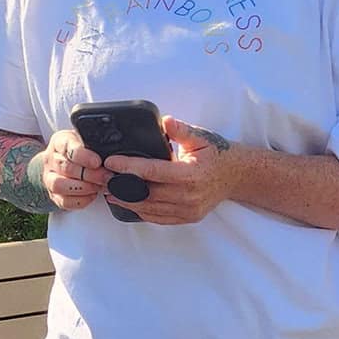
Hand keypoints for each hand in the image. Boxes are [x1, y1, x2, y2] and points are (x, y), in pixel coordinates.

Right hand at [40, 128, 108, 210]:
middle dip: (89, 175)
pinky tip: (92, 195)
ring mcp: (49, 178)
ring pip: (59, 185)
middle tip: (105, 177)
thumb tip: (111, 155)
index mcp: (59, 142)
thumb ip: (94, 144)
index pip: (68, 148)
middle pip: (66, 168)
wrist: (63, 160)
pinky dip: (80, 200)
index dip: (83, 156)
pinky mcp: (53, 194)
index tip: (97, 162)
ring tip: (98, 187)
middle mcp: (51, 160)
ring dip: (83, 188)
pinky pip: (63, 201)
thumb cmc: (79, 149)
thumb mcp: (85, 139)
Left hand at [104, 116, 234, 226]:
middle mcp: (188, 196)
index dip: (129, 167)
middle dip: (121, 186)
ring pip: (149, 208)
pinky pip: (158, 217)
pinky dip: (141, 211)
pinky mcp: (187, 218)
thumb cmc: (216, 154)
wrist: (236, 176)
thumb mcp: (200, 138)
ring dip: (126, 201)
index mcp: (190, 174)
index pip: (152, 171)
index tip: (110, 162)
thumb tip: (164, 121)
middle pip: (146, 193)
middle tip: (102, 177)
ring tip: (108, 191)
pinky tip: (127, 202)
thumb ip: (181, 130)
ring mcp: (188, 210)